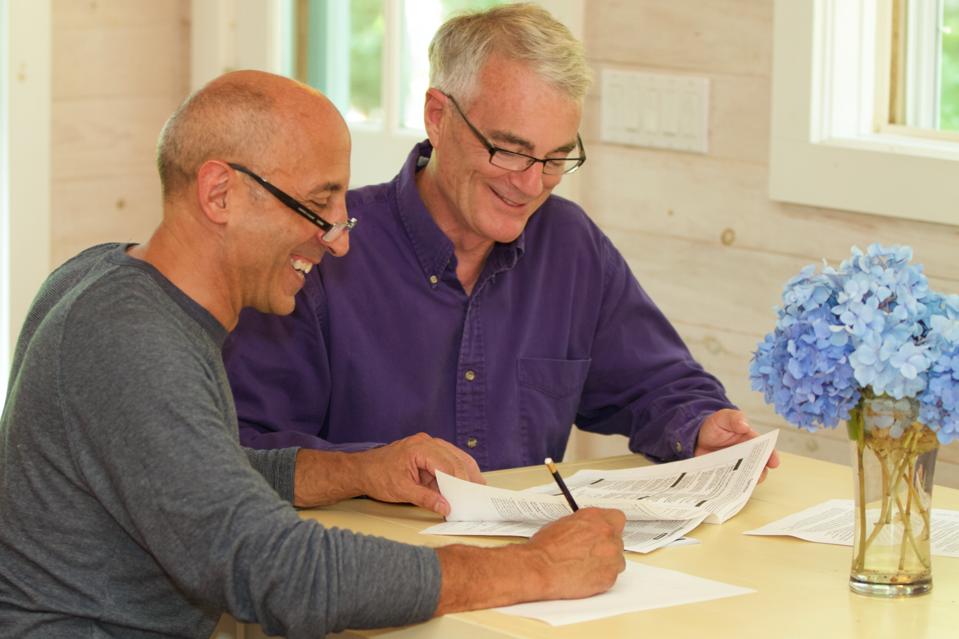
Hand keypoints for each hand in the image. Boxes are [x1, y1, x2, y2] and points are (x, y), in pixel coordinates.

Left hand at [354, 433, 483, 515]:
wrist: (362, 470)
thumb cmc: (377, 476)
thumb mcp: (402, 491)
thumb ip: (426, 498)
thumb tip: (445, 507)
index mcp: (420, 448)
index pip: (447, 465)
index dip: (459, 482)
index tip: (467, 498)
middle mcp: (426, 442)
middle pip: (455, 458)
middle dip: (466, 477)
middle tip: (476, 494)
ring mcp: (427, 444)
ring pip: (455, 456)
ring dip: (464, 472)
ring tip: (475, 488)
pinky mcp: (427, 451)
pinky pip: (447, 458)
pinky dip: (455, 471)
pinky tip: (462, 482)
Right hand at [525, 507, 626, 599]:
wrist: (539, 568)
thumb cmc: (545, 548)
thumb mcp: (563, 523)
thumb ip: (584, 524)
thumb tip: (588, 528)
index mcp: (595, 518)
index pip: (617, 517)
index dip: (610, 527)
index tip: (605, 532)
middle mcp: (607, 534)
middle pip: (617, 540)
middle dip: (606, 546)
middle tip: (590, 553)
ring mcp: (611, 556)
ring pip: (617, 560)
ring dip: (606, 563)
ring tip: (585, 566)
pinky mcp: (610, 577)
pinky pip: (612, 576)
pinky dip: (601, 577)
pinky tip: (585, 576)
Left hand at [694, 409, 780, 481]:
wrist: (696, 436)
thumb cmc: (715, 426)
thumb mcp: (724, 417)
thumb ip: (735, 418)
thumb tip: (744, 425)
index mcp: (751, 441)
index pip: (765, 449)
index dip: (771, 456)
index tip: (774, 463)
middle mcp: (746, 456)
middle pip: (759, 467)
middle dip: (760, 472)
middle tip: (758, 476)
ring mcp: (735, 467)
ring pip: (746, 478)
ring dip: (746, 481)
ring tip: (742, 483)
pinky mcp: (724, 475)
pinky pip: (730, 483)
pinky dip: (730, 487)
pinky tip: (727, 488)